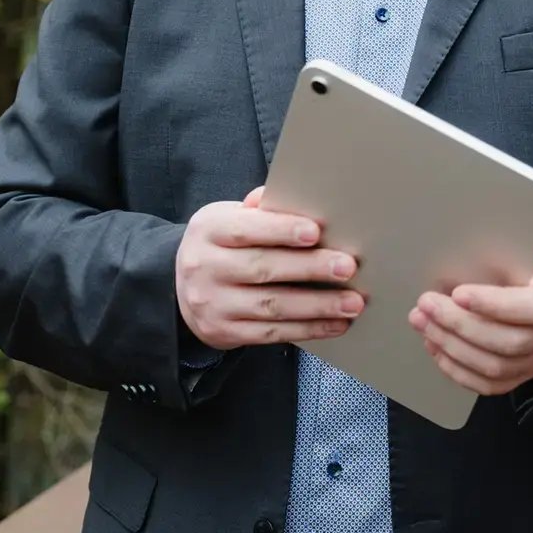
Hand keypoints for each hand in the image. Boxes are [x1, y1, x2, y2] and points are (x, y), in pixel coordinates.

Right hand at [176, 187, 363, 349]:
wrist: (180, 288)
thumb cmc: (221, 245)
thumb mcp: (228, 218)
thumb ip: (259, 211)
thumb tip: (299, 199)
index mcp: (208, 231)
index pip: (245, 229)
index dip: (281, 230)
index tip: (315, 232)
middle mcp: (205, 268)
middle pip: (263, 268)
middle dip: (310, 268)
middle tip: (347, 267)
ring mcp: (213, 304)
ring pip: (271, 306)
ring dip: (317, 306)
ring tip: (352, 303)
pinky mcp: (224, 333)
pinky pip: (271, 334)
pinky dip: (307, 329)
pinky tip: (335, 324)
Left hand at [408, 222, 532, 395]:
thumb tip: (527, 240)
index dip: (495, 305)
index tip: (459, 292)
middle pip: (509, 342)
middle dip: (460, 325)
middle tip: (427, 304)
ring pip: (496, 367)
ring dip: (453, 348)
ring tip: (423, 323)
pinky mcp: (527, 370)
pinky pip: (493, 384)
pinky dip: (460, 371)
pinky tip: (437, 348)